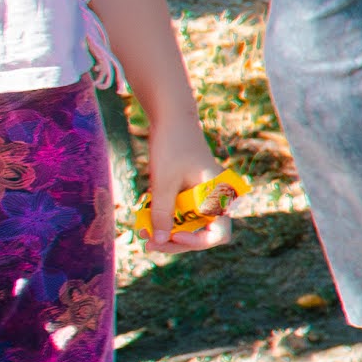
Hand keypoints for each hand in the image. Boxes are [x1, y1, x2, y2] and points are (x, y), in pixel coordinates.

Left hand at [140, 113, 234, 252]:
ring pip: (187, 225)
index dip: (197, 242)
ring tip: (142, 233)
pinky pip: (179, 213)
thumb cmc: (172, 146)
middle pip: (200, 233)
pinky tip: (145, 220)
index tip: (173, 237)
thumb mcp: (164, 182)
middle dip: (175, 241)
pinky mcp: (188, 192)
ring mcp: (201, 196)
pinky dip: (164, 219)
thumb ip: (162, 213)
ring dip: (166, 232)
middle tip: (149, 244)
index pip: (218, 233)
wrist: (171, 118)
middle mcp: (214, 199)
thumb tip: (159, 241)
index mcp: (219, 196)